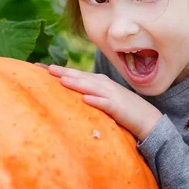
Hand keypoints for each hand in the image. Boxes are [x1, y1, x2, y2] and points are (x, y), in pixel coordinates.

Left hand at [39, 64, 162, 141]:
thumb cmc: (124, 110)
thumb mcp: (103, 100)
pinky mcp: (120, 109)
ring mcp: (112, 96)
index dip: (58, 71)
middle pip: (81, 77)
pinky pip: (107, 104)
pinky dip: (97, 101)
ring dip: (78, 83)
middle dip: (63, 72)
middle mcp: (104, 85)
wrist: (149, 121)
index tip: (38, 68)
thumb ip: (88, 94)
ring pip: (92, 87)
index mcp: (98, 82)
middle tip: (45, 69)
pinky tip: (86, 99)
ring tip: (62, 80)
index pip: (75, 74)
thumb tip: (68, 96)